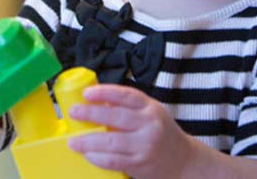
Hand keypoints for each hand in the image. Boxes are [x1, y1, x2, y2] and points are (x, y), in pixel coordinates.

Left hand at [67, 84, 194, 178]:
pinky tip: (87, 155)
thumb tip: (97, 101)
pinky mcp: (140, 164)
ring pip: (112, 141)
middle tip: (73, 112)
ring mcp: (145, 145)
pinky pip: (114, 161)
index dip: (105, 92)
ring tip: (73, 141)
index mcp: (150, 107)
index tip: (86, 93)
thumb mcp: (151, 113)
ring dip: (88, 141)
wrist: (184, 161)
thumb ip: (129, 108)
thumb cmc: (162, 133)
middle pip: (116, 116)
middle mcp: (150, 124)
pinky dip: (98, 158)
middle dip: (91, 114)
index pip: (126, 95)